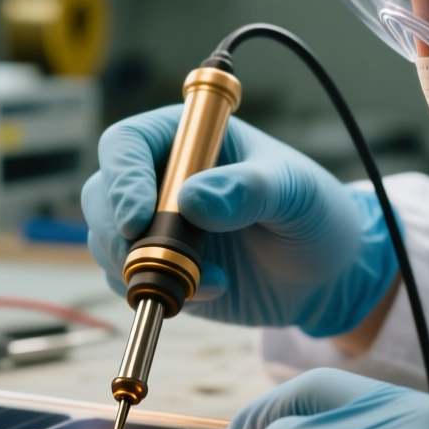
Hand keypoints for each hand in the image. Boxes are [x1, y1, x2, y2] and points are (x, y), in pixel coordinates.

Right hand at [81, 107, 396, 335]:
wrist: (326, 274)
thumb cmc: (315, 214)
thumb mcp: (296, 193)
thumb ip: (250, 190)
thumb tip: (193, 200)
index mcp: (189, 137)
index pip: (128, 144)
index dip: (122, 178)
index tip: (137, 220)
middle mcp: (160, 175)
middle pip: (102, 194)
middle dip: (117, 233)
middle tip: (161, 262)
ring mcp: (154, 224)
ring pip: (106, 241)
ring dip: (143, 269)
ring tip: (210, 281)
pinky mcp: (158, 267)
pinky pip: (129, 281)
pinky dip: (159, 292)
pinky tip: (211, 292)